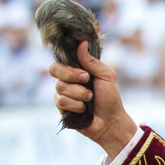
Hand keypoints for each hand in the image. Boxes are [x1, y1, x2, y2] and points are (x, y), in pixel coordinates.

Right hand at [49, 41, 138, 159]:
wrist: (111, 121)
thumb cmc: (110, 98)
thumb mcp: (106, 76)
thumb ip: (92, 61)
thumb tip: (82, 42)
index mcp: (76, 70)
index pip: (60, 59)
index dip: (68, 64)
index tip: (85, 72)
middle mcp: (66, 80)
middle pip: (53, 69)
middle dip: (71, 75)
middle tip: (87, 80)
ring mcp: (62, 94)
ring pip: (59, 87)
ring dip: (79, 93)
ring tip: (90, 99)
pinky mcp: (61, 108)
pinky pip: (61, 101)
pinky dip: (76, 105)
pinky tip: (84, 109)